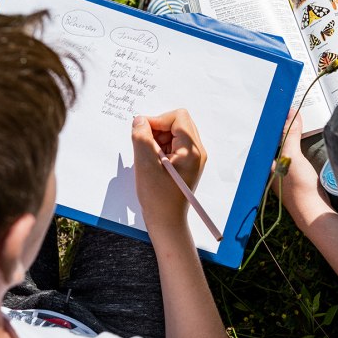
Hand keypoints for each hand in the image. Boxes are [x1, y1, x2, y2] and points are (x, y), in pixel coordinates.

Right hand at [131, 109, 206, 236]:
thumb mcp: (145, 164)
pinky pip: (174, 146)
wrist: (166, 221)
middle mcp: (197, 152)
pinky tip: (152, 163)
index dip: (158, 120)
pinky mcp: (186, 165)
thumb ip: (141, 137)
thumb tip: (139, 120)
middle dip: (158, 129)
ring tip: (148, 158)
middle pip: (178, 123)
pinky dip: (160, 148)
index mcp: (191, 150)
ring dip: (158, 139)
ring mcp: (193, 159)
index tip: (143, 132)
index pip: (178, 117)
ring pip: (174, 134)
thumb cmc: (158, 197)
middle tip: (144, 145)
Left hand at [273, 109, 329, 229]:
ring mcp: (284, 172)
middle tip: (289, 110)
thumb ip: (290, 135)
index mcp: (265, 163)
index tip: (280, 108)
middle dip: (282, 127)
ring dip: (291, 135)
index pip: (265, 137)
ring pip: (285, 148)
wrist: (313, 211)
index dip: (273, 123)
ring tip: (296, 120)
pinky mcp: (297, 176)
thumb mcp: (292, 156)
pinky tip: (305, 139)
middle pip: (275, 141)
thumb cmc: (299, 188)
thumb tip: (291, 114)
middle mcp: (272, 167)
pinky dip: (299, 145)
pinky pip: (295, 154)